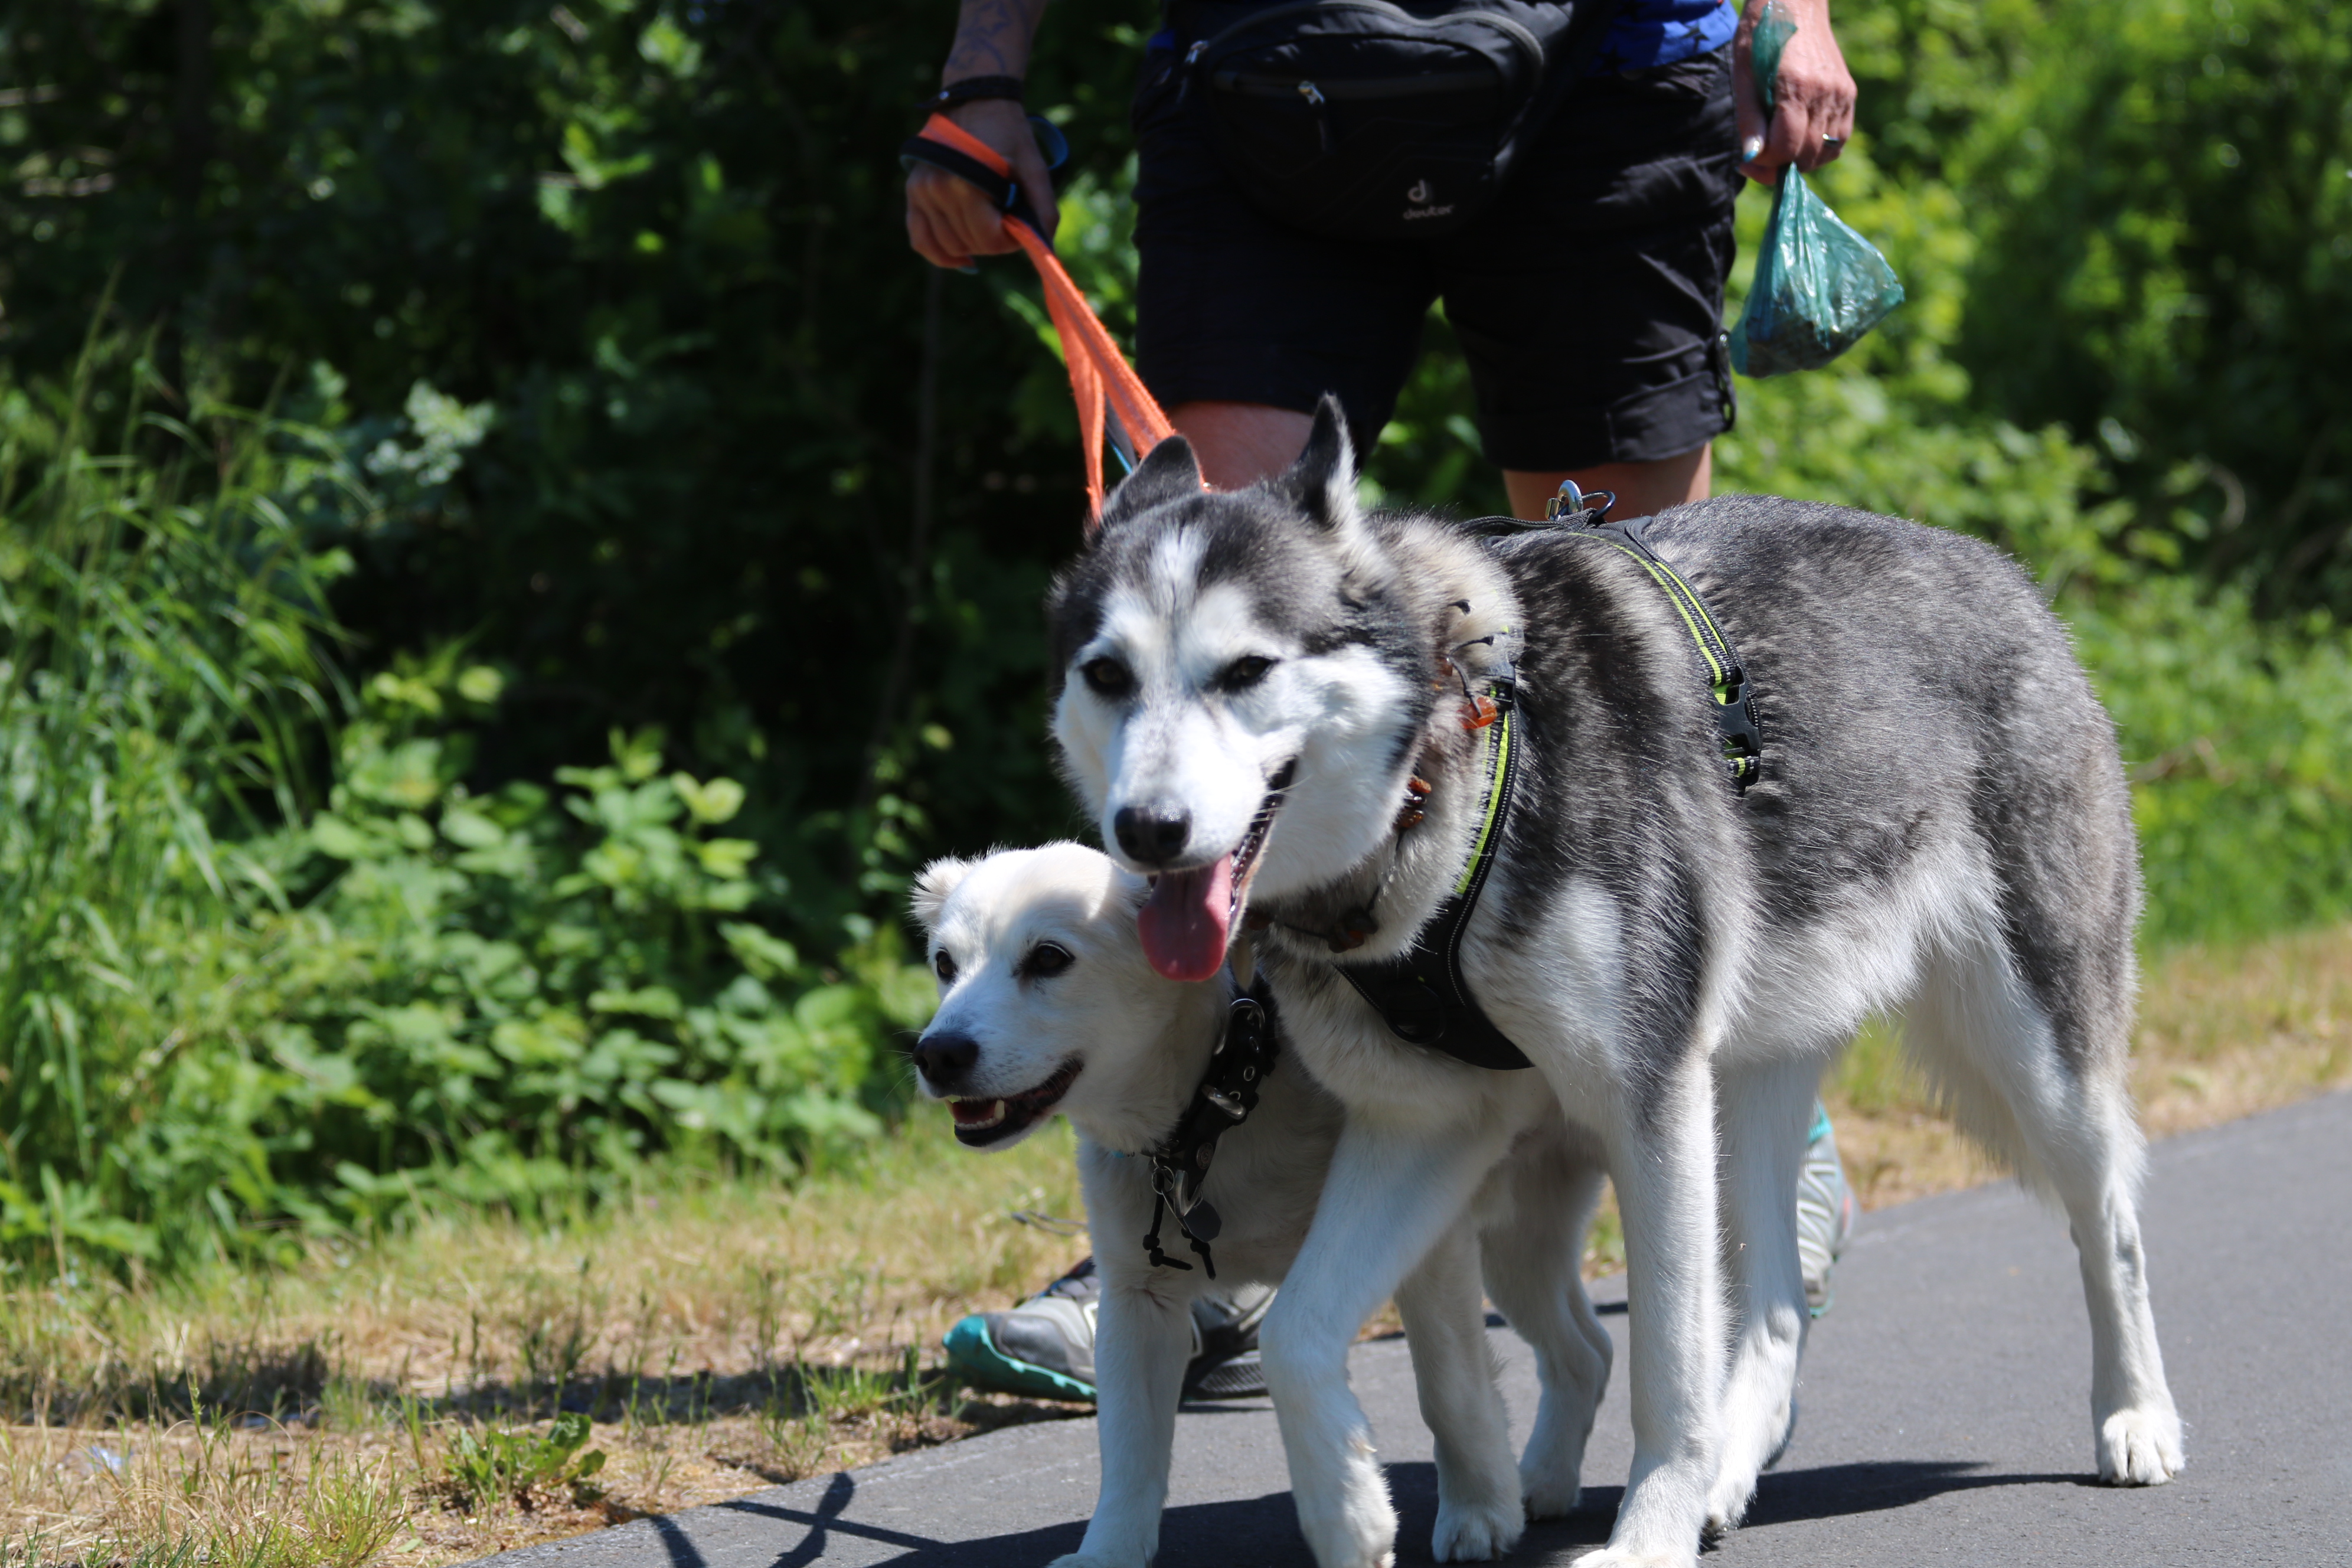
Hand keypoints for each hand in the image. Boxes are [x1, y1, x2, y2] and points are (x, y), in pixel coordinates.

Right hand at [905, 98, 1058, 268]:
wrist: (977, 102)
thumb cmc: (1009, 134)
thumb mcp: (1034, 169)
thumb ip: (1042, 210)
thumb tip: (1045, 249)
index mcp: (966, 185)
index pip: (988, 240)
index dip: (1010, 241)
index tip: (1019, 226)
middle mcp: (937, 190)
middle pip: (969, 245)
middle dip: (993, 242)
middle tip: (1006, 223)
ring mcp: (920, 191)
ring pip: (949, 246)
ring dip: (972, 245)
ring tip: (987, 223)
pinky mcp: (912, 192)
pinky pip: (921, 239)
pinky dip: (941, 254)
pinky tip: (962, 260)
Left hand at [1732, 0, 1855, 186]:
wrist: (1796, 3)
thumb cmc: (1760, 37)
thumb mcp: (1743, 75)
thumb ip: (1749, 119)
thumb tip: (1751, 158)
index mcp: (1795, 86)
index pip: (1785, 147)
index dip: (1764, 163)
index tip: (1745, 161)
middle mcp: (1824, 93)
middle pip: (1806, 156)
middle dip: (1778, 168)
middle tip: (1757, 160)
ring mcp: (1841, 94)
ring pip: (1825, 153)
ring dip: (1799, 162)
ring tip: (1778, 150)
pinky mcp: (1848, 94)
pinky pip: (1838, 139)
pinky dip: (1818, 149)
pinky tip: (1798, 139)